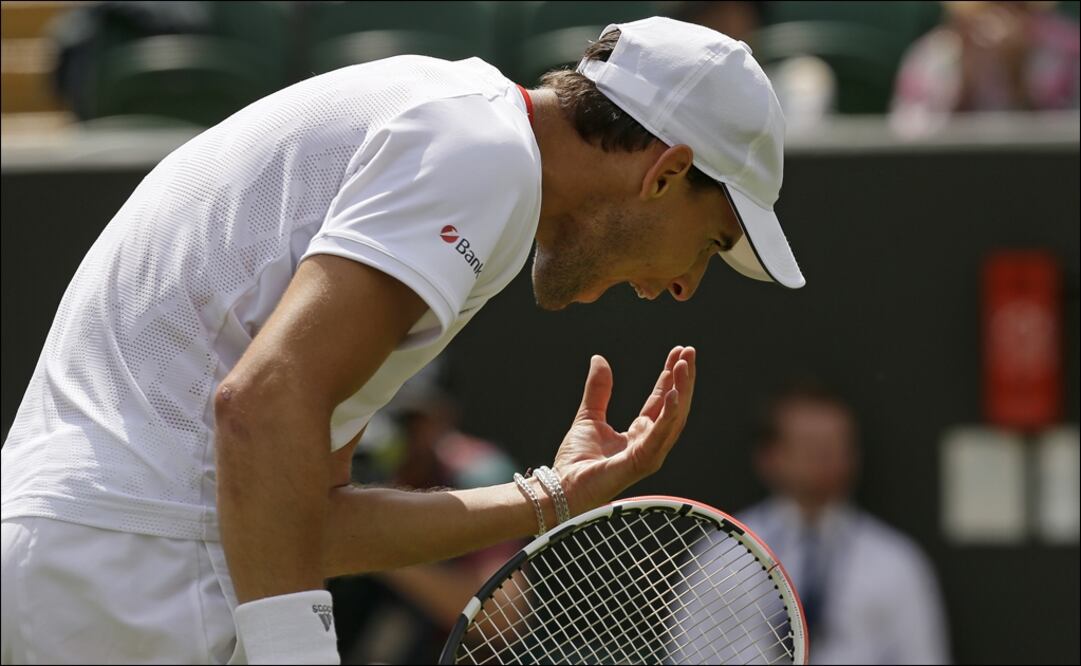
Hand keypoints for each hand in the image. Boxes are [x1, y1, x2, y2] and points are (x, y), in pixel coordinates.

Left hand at [552, 346, 695, 515]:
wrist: (561, 487)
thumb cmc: (575, 461)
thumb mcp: (589, 415)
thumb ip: (598, 389)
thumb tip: (599, 359)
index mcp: (639, 435)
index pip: (661, 401)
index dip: (670, 376)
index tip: (678, 352)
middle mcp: (649, 444)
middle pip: (674, 407)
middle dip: (683, 379)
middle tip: (689, 351)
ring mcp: (649, 454)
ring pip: (674, 419)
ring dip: (681, 390)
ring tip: (684, 365)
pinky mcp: (641, 462)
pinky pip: (660, 436)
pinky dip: (669, 415)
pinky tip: (674, 394)